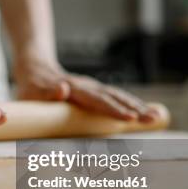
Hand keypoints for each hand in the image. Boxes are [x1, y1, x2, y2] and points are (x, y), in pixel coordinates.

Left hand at [14, 60, 159, 121]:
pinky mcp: (95, 91)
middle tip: (152, 119)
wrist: (35, 68)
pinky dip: (133, 104)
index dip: (113, 109)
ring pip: (118, 96)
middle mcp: (86, 86)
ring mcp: (92, 87)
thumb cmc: (31, 87)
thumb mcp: (33, 90)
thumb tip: (63, 89)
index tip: (129, 117)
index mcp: (73, 88)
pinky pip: (116, 97)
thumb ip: (46, 91)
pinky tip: (146, 112)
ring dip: (137, 106)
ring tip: (156, 117)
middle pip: (113, 97)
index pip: (96, 100)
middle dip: (134, 109)